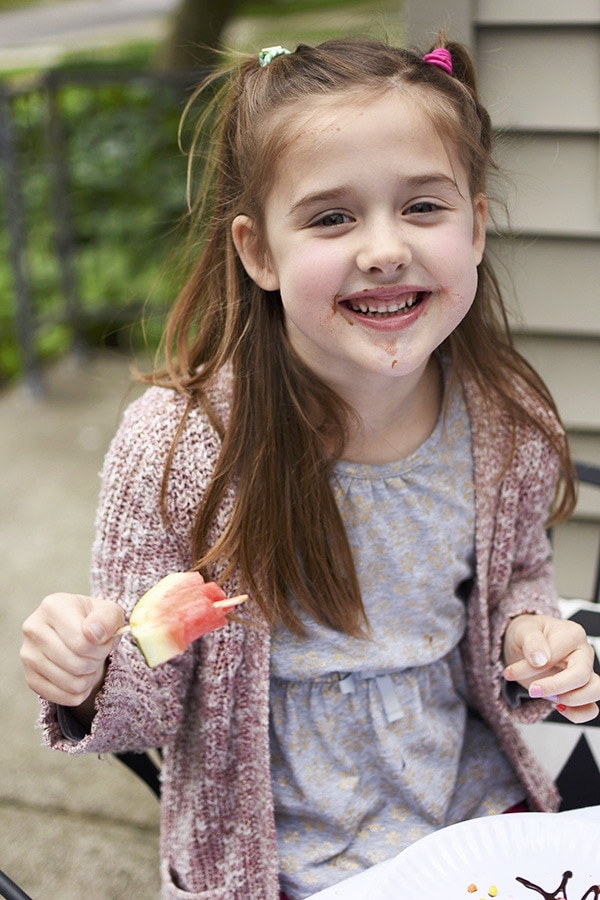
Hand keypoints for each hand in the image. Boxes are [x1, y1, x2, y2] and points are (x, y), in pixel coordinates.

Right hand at [21, 593, 123, 712]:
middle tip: (97, 653)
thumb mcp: (109, 612)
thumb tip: (94, 634)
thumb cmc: (95, 620)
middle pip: (76, 664)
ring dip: (88, 677)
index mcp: (52, 606)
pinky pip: (61, 697)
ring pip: (70, 683)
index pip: (82, 642)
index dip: (102, 647)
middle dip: (96, 662)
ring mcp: (28, 654)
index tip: (104, 640)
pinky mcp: (29, 677)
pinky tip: (79, 676)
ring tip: (88, 662)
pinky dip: (79, 692)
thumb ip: (108, 618)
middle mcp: (33, 628)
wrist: (78, 632)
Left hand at [503, 613, 599, 722]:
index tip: (511, 672)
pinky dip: (577, 714)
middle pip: (582, 676)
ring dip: (570, 700)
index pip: (557, 656)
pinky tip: (558, 708)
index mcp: (572, 634)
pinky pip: (591, 708)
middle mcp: (583, 653)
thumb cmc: (527, 634)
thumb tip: (540, 658)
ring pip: (595, 691)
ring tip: (547, 696)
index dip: (531, 668)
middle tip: (532, 690)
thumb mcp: (522, 630)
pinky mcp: (582, 690)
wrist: (524, 644)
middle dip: (554, 687)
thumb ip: (531, 642)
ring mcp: (586, 672)